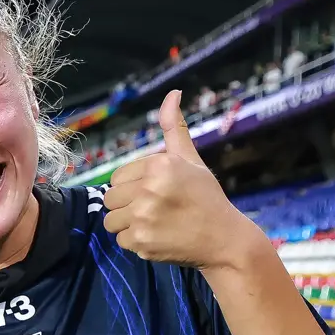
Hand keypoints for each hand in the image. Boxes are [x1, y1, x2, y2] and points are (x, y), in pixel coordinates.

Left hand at [102, 90, 268, 269]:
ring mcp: (144, 216)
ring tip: (153, 223)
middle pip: (111, 198)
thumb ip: (174, 128)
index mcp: (160, 165)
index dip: (133, 186)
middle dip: (128, 205)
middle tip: (154, 210)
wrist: (224, 239)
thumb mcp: (191, 159)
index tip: (156, 193)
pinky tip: (157, 237)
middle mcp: (150, 188)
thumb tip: (172, 93)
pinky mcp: (141, 241)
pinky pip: (120, 240)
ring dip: (127, 224)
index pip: (118, 177)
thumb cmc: (205, 196)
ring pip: (111, 221)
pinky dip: (135, 241)